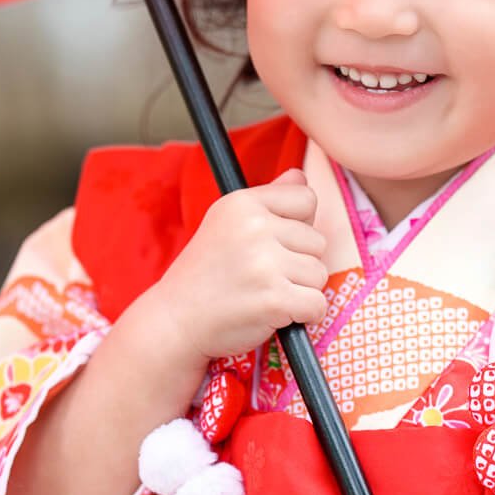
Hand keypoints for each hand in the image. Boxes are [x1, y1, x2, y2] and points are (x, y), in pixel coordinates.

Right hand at [149, 169, 328, 364]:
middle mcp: (255, 227)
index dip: (298, 225)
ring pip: (319, 274)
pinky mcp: (275, 299)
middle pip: (317, 241)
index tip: (273, 244)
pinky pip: (318, 305)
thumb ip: (268, 199)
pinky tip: (276, 314)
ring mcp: (265, 264)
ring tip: (263, 293)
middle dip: (298, 263)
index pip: (306, 199)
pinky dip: (304, 316)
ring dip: (300, 290)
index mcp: (243, 202)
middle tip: (260, 276)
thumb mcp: (228, 222)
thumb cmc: (206, 272)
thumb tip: (301, 175)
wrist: (175, 319)